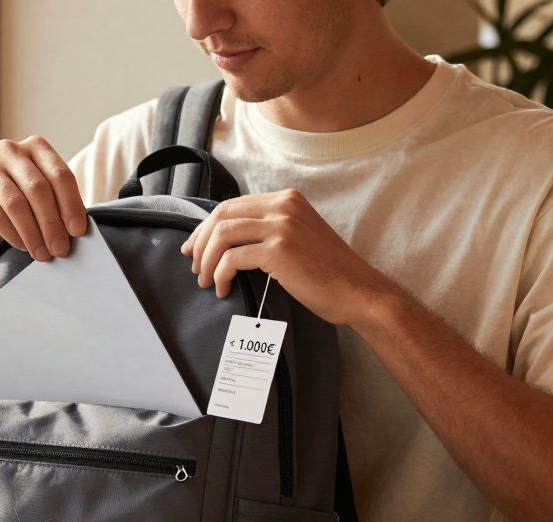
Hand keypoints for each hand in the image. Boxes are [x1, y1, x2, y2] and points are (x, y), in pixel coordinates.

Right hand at [0, 136, 87, 261]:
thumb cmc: (21, 203)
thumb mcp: (43, 198)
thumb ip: (60, 204)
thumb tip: (77, 228)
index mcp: (36, 146)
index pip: (59, 174)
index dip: (71, 204)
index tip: (77, 231)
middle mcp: (10, 150)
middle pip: (37, 188)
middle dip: (51, 223)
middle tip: (60, 249)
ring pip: (15, 203)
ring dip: (32, 232)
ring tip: (42, 253)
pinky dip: (11, 233)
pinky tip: (21, 246)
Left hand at [180, 189, 392, 326]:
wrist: (358, 292)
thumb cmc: (326, 272)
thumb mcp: (297, 237)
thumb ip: (269, 229)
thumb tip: (227, 238)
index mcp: (287, 199)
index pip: (232, 205)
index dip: (206, 227)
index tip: (195, 248)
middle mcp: (284, 205)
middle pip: (221, 215)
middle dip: (200, 242)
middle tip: (194, 266)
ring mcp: (282, 226)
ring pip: (222, 235)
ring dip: (206, 261)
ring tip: (206, 281)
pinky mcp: (279, 250)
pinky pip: (231, 258)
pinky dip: (220, 275)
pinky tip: (223, 289)